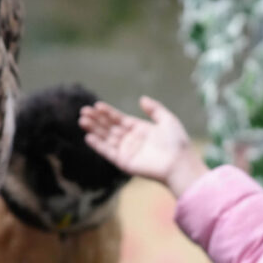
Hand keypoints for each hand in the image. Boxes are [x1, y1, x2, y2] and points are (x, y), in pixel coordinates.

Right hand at [79, 96, 207, 196]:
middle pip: (110, 128)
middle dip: (97, 119)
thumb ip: (154, 109)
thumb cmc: (177, 142)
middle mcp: (131, 140)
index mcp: (140, 129)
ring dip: (94, 130)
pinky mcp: (124, 162)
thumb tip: (142, 99)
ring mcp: (127, 151)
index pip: (119, 119)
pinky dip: (98, 146)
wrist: (179, 163)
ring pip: (106, 138)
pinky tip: (88, 137)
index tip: (96, 105)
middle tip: (83, 111)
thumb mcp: (167, 120)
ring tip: (82, 120)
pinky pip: (108, 152)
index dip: (108, 112)